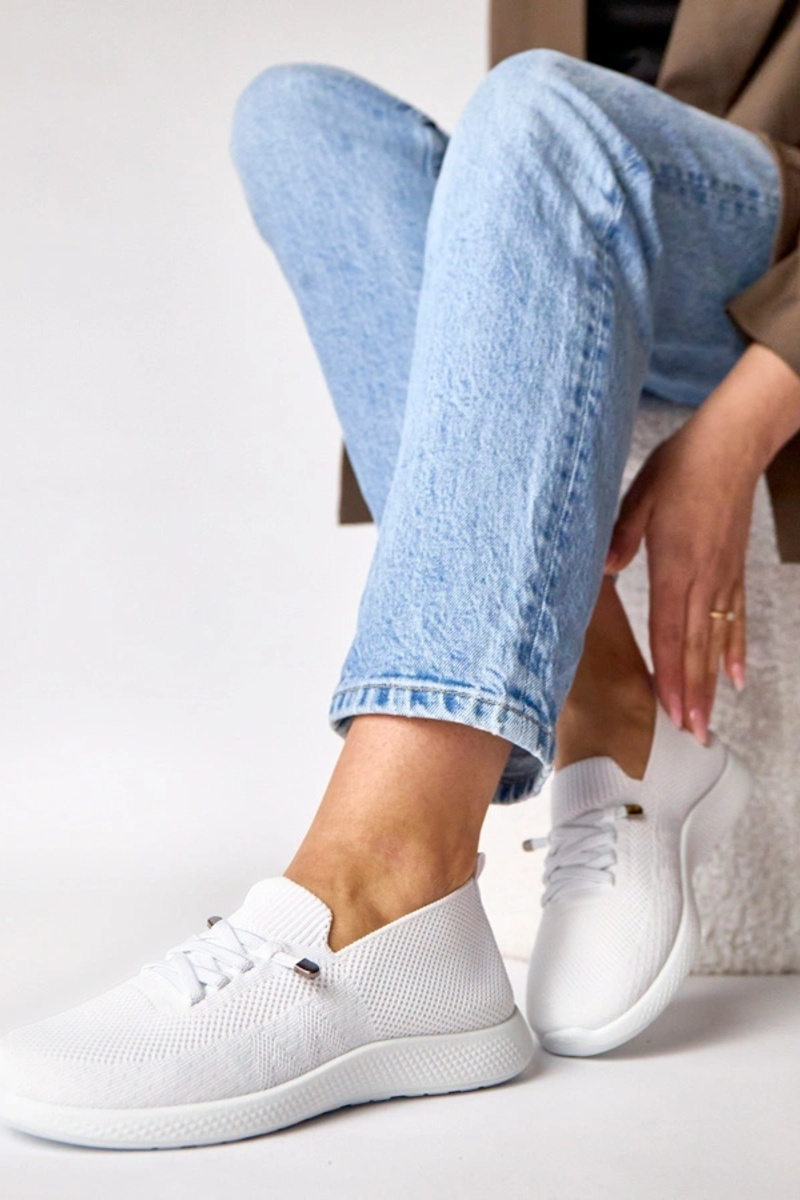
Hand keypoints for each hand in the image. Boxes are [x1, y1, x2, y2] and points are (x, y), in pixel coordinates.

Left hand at [605, 343, 799, 743]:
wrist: (733, 442)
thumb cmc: (683, 465)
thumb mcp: (639, 496)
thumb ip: (619, 536)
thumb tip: (604, 569)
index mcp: (675, 566)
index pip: (669, 633)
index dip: (670, 676)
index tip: (671, 711)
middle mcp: (703, 580)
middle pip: (696, 649)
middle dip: (693, 695)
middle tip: (693, 735)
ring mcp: (723, 577)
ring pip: (717, 641)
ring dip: (712, 683)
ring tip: (711, 720)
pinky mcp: (734, 569)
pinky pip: (736, 618)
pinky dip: (736, 650)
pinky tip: (737, 676)